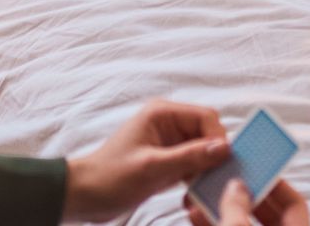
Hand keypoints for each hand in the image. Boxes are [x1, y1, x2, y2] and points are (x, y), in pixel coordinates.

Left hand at [64, 101, 229, 222]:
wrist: (85, 195)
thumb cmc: (110, 177)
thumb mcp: (152, 168)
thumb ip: (189, 157)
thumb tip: (224, 148)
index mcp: (162, 113)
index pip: (206, 117)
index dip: (217, 139)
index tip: (221, 164)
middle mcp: (168, 123)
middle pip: (207, 134)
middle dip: (213, 156)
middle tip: (211, 181)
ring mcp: (169, 142)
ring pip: (203, 151)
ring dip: (204, 170)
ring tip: (198, 190)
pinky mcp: (168, 160)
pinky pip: (193, 165)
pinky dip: (195, 178)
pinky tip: (189, 194)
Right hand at [186, 179, 309, 225]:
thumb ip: (237, 206)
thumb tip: (237, 186)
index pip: (296, 205)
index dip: (276, 184)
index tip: (256, 169)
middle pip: (268, 214)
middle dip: (243, 194)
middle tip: (227, 177)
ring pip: (244, 225)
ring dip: (223, 209)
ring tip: (204, 194)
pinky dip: (215, 224)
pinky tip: (196, 215)